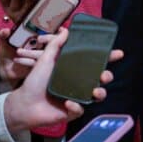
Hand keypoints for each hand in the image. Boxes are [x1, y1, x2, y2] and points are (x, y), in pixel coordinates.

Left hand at [2, 27, 118, 131]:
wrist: (24, 103)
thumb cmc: (34, 81)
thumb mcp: (45, 59)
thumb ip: (55, 45)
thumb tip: (66, 30)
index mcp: (74, 69)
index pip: (94, 62)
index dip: (107, 58)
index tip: (118, 53)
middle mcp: (78, 82)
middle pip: (101, 78)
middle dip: (107, 76)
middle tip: (104, 75)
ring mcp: (77, 97)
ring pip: (97, 95)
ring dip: (100, 93)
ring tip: (95, 91)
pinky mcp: (73, 111)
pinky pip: (81, 109)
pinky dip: (76, 106)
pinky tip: (67, 103)